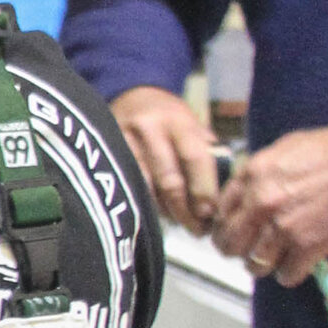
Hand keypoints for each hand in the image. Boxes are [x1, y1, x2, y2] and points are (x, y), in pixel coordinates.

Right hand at [112, 84, 219, 231]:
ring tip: (180, 223)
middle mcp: (149, 129)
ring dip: (166, 212)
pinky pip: (129, 187)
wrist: (132, 97)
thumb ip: (208, 155)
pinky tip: (159, 212)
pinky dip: (147, 205)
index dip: (204, 189)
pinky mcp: (107, 154)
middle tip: (197, 229)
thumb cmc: (171, 120)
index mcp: (178, 121)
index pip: (194, 158)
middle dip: (185, 209)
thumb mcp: (193, 126)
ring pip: (147, 189)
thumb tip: (220, 196)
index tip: (210, 213)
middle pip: (169, 180)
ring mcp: (124, 141)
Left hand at [214, 121, 327, 288]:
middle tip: (249, 248)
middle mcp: (261, 202)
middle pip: (229, 244)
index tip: (232, 230)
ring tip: (275, 256)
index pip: (219, 211)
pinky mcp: (309, 247)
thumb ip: (257, 173)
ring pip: (254, 265)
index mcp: (253, 174)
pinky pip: (286, 275)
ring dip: (263, 264)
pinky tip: (298, 262)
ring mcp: (284, 227)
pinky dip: (291, 273)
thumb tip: (243, 193)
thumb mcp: (283, 148)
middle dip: (237, 249)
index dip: (225, 224)